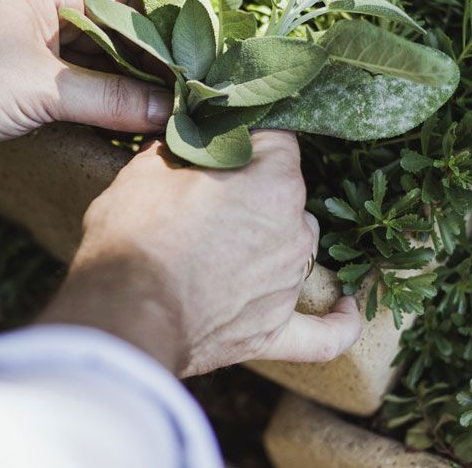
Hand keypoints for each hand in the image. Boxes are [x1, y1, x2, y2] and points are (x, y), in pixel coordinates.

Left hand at [0, 0, 172, 162]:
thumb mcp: (44, 88)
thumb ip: (111, 99)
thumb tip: (168, 111)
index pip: (123, 1)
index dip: (159, 32)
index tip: (194, 64)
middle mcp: (43, 11)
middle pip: (112, 35)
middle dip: (146, 67)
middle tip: (187, 97)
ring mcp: (32, 47)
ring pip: (94, 65)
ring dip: (124, 90)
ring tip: (167, 116)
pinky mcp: (21, 80)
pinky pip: (73, 88)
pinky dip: (98, 106)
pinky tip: (128, 128)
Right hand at [40, 130, 361, 376]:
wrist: (125, 311)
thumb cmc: (136, 235)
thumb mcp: (146, 170)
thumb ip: (178, 150)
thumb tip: (181, 141)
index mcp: (274, 182)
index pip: (278, 140)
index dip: (245, 139)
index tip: (218, 145)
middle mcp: (295, 230)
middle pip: (288, 194)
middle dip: (254, 191)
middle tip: (205, 197)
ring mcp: (289, 283)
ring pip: (298, 247)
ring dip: (270, 240)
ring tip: (225, 243)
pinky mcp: (274, 331)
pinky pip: (324, 332)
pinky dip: (338, 321)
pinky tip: (347, 308)